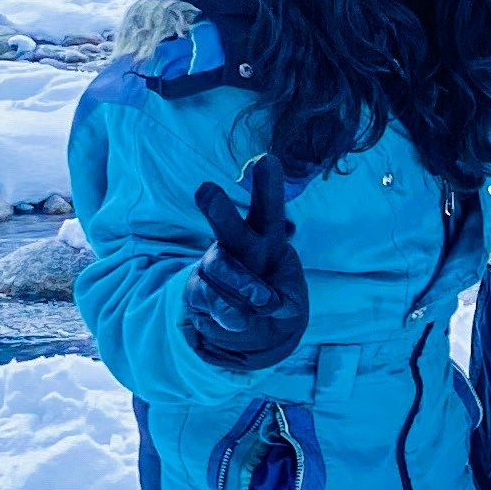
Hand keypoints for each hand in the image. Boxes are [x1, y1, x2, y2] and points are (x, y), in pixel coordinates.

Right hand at [184, 156, 308, 370]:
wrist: (254, 329)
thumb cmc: (277, 298)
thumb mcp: (292, 298)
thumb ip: (286, 298)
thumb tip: (269, 302)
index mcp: (266, 234)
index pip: (268, 207)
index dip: (267, 184)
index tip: (266, 160)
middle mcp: (237, 243)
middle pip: (227, 223)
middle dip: (218, 207)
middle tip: (206, 190)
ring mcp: (215, 265)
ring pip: (220, 265)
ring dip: (243, 283)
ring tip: (264, 299)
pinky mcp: (198, 290)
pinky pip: (208, 296)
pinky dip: (228, 310)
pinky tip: (243, 320)